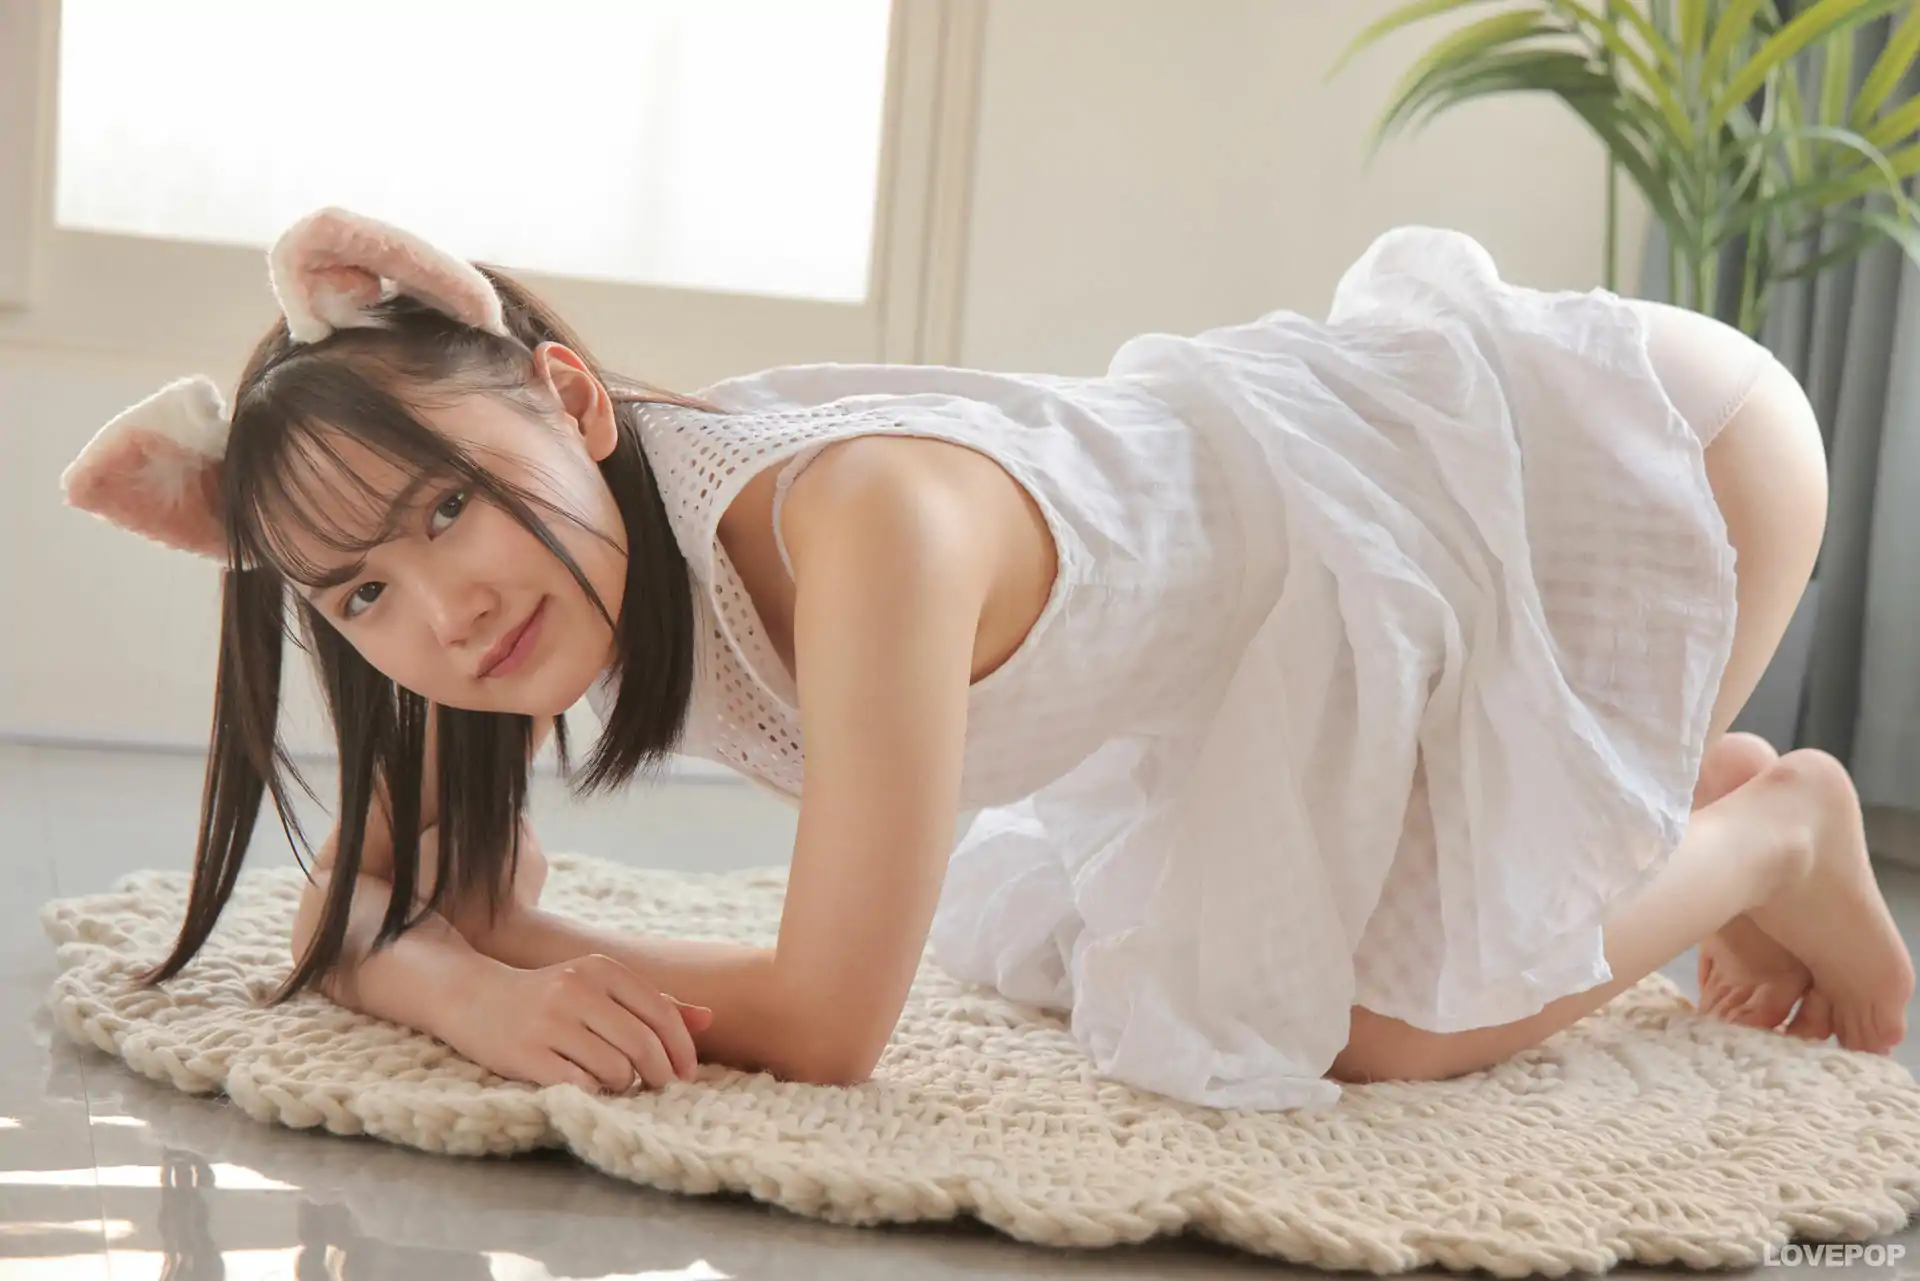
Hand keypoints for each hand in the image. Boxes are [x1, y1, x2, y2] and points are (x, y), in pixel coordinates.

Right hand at [442, 953, 713, 1092]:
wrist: (472, 996)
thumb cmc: (548, 996)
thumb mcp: (599, 986)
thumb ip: (652, 1002)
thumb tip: (708, 1019)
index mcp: (602, 970)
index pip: (663, 1013)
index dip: (682, 1049)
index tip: (687, 1073)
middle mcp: (577, 990)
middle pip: (644, 1045)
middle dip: (661, 1074)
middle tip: (659, 1087)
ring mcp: (550, 1023)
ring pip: (616, 1070)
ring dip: (623, 1084)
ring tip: (613, 1080)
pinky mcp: (525, 1055)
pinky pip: (581, 1086)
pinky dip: (592, 1092)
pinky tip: (585, 1084)